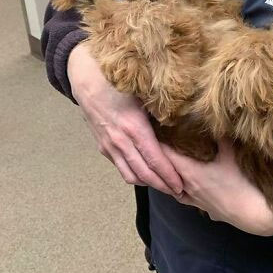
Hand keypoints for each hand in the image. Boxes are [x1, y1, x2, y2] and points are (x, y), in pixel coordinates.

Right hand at [68, 42, 183, 196]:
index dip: (169, 176)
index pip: (155, 160)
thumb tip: (187, 118)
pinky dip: (134, 175)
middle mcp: (120, 141)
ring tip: (165, 186)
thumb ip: (162, 108)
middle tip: (179, 192)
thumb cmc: (119, 81)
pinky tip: (146, 173)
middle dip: (162, 186)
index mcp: (134, 127)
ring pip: (129, 175)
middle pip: (143, 173)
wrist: (85, 79)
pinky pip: (120, 167)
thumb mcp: (143, 92)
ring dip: (148, 184)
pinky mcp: (103, 146)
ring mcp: (109, 146)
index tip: (182, 186)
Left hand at [160, 138, 272, 236]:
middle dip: (160, 159)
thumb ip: (222, 136)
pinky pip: (187, 199)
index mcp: (190, 172)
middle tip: (156, 145)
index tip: (150, 132)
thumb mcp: (232, 154)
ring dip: (169, 177)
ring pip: (173, 189)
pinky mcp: (205, 209)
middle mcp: (187, 188)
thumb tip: (216, 116)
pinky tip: (187, 188)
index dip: (157, 144)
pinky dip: (182, 191)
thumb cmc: (241, 183)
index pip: (165, 156)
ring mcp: (195, 201)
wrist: (253, 214)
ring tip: (166, 167)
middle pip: (165, 173)